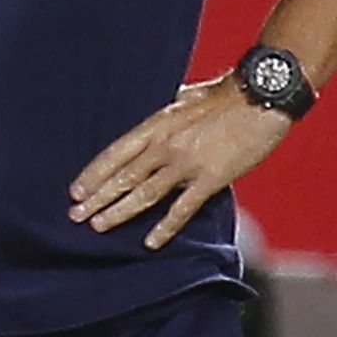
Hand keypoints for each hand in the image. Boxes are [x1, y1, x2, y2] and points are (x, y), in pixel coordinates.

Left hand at [70, 75, 290, 250]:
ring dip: (119, 212)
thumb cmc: (227, 94)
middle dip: (97, 198)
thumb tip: (155, 123)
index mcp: (157, 124)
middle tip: (74, 217)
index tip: (75, 192)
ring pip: (144, 194)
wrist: (262, 96)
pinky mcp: (210, 178)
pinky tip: (150, 243)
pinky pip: (182, 209)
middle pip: (123, 176)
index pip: (115, 153)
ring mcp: (186, 163)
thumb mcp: (186, 98)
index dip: (93, 174)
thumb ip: (167, 115)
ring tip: (98, 227)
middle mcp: (165, 145)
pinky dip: (165, 228)